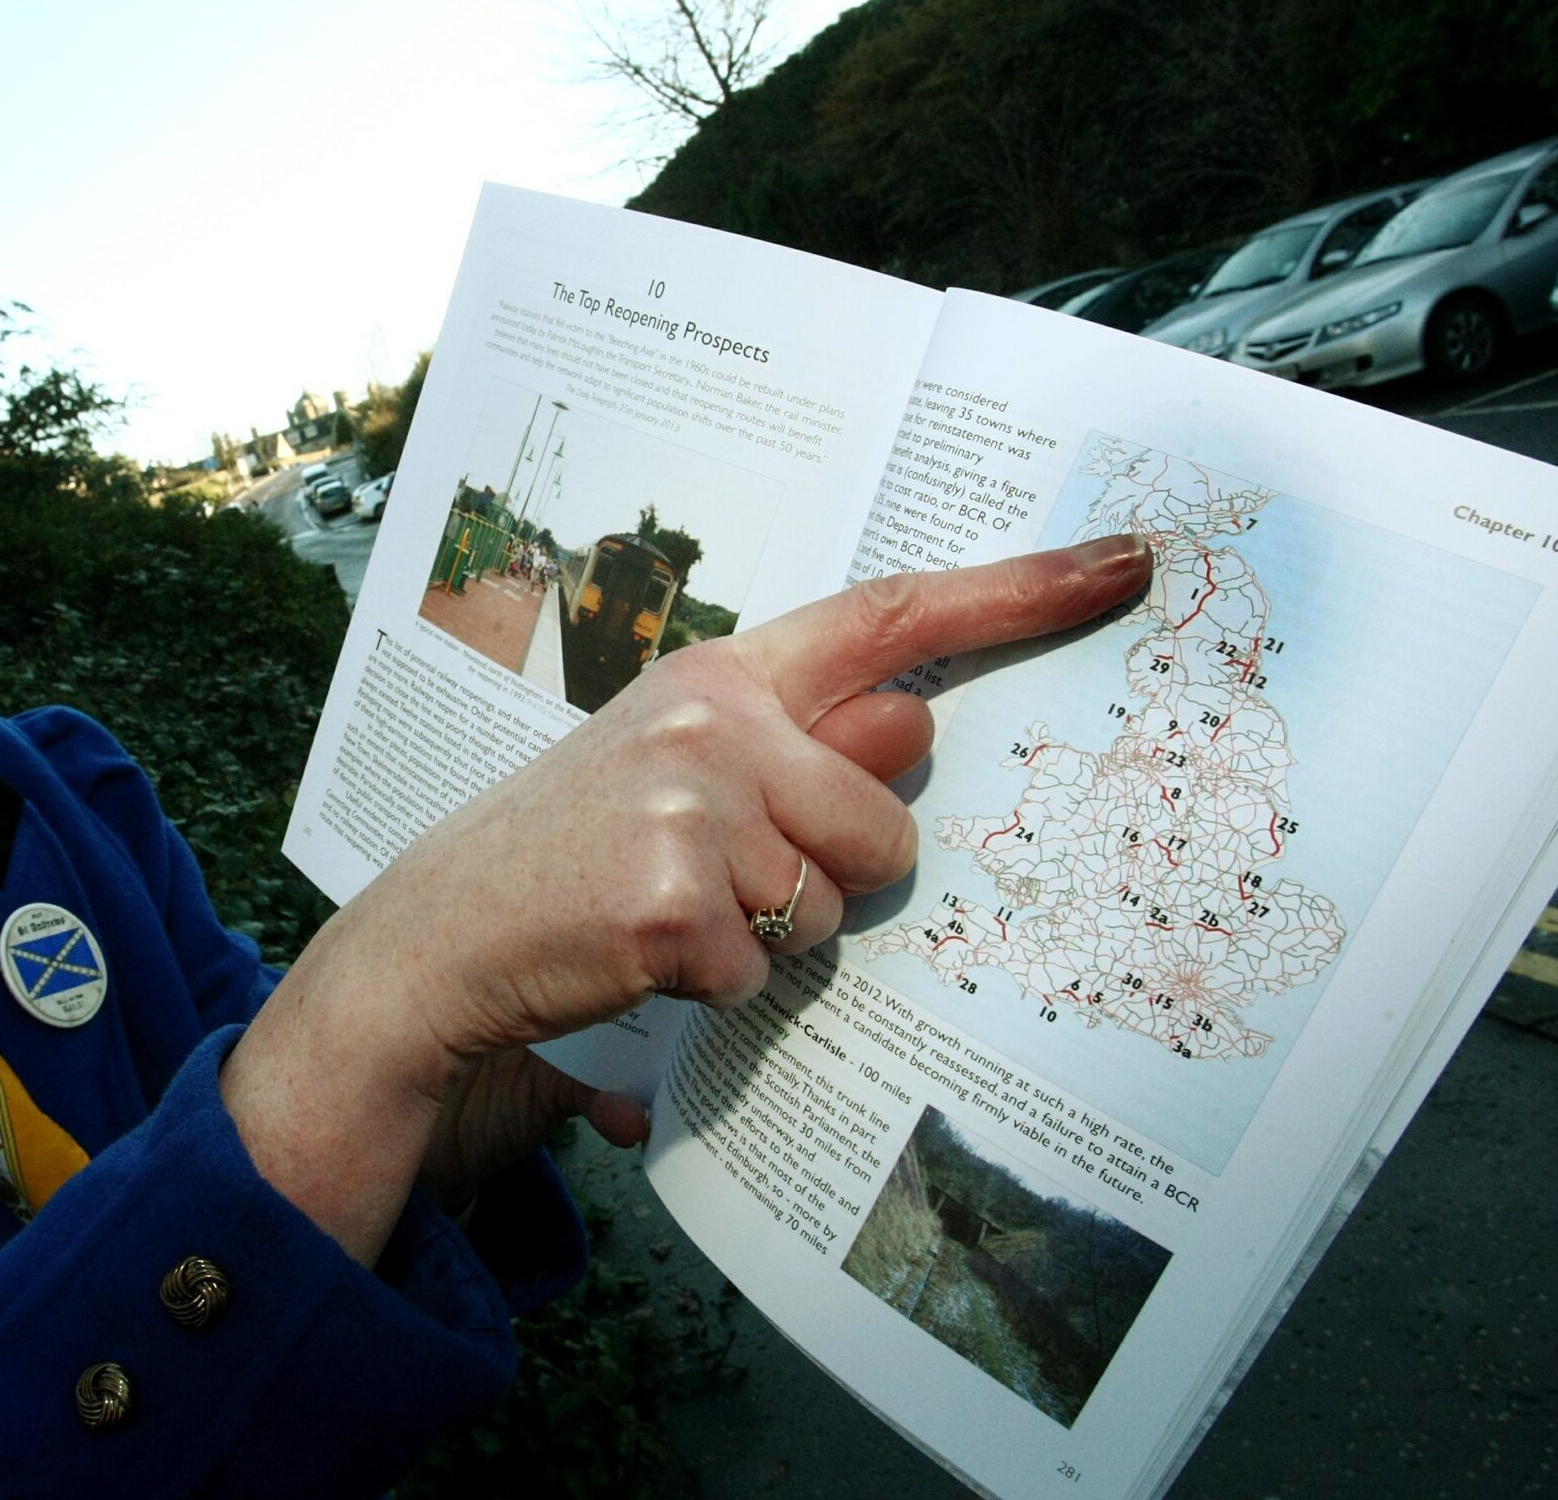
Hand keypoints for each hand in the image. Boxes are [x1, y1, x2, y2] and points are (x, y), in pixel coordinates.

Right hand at [223, 536, 1152, 1260]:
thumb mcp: (686, 776)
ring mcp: (694, 809)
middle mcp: (714, 721)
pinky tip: (641, 962)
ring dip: (772, 940)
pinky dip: (719, 994)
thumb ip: (807, 745)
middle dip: (834, 876)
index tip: (1119, 562)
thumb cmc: (565, 855)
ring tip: (670, 920)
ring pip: (833, 906)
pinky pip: (769, 976)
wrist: (437, 941)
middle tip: (723, 884)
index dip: (1016, 591)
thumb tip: (918, 722)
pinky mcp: (681, 906)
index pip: (891, 617)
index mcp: (720, 676)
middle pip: (887, 818)